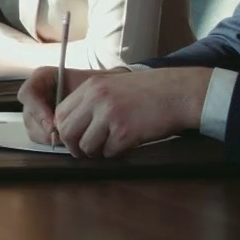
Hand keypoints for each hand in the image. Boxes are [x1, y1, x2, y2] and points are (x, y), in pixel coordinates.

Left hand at [21, 66, 209, 156]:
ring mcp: (111, 115)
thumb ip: (91, 102)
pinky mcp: (125, 132)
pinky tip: (129, 145)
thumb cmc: (148, 91)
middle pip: (68, 132)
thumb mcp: (113, 85)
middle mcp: (97, 99)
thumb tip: (70, 127)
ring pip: (87, 146)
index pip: (60, 113)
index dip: (64, 130)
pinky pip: (110, 152)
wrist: (179, 92)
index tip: (74, 139)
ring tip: (112, 146)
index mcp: (91, 86)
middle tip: (87, 152)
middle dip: (76, 147)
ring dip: (98, 152)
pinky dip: (118, 154)